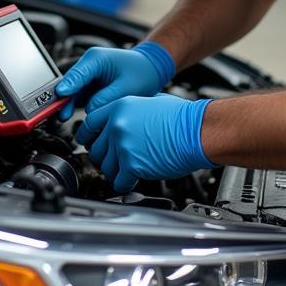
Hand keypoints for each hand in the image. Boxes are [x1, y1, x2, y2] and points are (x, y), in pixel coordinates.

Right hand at [54, 41, 174, 119]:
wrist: (149, 69)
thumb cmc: (141, 73)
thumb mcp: (126, 87)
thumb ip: (106, 98)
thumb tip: (90, 111)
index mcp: (96, 58)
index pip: (78, 73)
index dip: (68, 86)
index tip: (60, 96)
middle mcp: (88, 65)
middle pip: (70, 83)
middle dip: (64, 98)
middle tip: (60, 114)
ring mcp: (88, 74)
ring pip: (72, 90)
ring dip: (68, 103)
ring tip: (63, 117)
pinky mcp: (89, 84)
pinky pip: (78, 95)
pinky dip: (74, 105)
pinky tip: (71, 116)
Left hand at [75, 94, 215, 192]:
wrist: (197, 131)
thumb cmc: (182, 117)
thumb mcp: (151, 101)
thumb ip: (132, 110)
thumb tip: (126, 117)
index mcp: (120, 107)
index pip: (89, 123)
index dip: (89, 136)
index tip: (91, 143)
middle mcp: (117, 125)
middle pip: (95, 149)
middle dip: (105, 157)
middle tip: (116, 160)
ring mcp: (123, 145)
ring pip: (105, 168)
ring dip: (116, 172)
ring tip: (128, 170)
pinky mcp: (132, 165)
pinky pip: (119, 182)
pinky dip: (125, 184)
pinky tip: (134, 180)